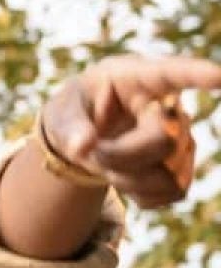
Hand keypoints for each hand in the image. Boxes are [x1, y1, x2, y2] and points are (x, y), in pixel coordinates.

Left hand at [41, 54, 220, 208]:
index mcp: (137, 78)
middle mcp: (169, 106)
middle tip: (92, 152)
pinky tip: (124, 175)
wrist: (87, 137)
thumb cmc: (77, 113)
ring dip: (125, 176)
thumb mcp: (62, 113)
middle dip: (119, 155)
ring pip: (168, 173)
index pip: (171, 72)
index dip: (196, 74)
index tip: (218, 75)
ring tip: (106, 160)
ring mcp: (183, 138)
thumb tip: (83, 147)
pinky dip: (138, 194)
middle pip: (164, 139)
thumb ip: (69, 127)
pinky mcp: (185, 168)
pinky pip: (172, 192)